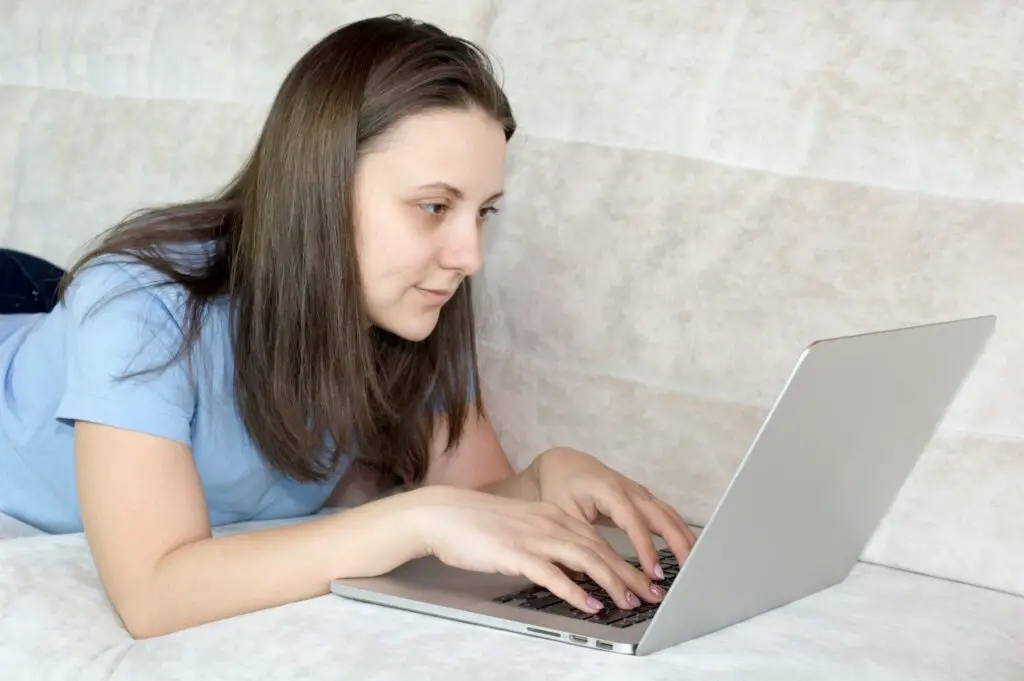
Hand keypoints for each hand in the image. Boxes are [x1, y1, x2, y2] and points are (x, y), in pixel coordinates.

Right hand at [410, 485, 664, 613]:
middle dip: (629, 574)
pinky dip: (577, 591)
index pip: (598, 539)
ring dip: (612, 583)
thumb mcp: (522, 527)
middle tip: (652, 594)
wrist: (444, 514)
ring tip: (630, 602)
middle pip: (600, 550)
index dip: (625, 560)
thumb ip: (548, 541)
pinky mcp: (517, 554)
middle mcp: (550, 523)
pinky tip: (591, 605)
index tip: (645, 578)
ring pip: (585, 560)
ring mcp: (534, 538)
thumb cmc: (478, 525)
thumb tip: (570, 566)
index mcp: (553, 515)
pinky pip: (554, 575)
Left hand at [525, 447, 696, 584]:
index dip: (646, 549)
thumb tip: (592, 573)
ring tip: (696, 567)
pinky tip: (689, 550)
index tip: (654, 573)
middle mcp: (630, 489)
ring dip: (684, 540)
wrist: (563, 464)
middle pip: (661, 516)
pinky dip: (679, 532)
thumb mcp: (563, 514)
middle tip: (688, 572)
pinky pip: (667, 515)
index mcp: (609, 490)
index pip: (633, 522)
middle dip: (677, 545)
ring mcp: (639, 492)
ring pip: (669, 515)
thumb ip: (580, 540)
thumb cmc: (560, 488)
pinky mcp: (643, 498)